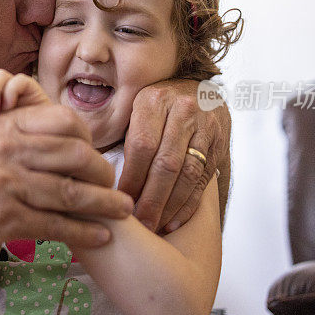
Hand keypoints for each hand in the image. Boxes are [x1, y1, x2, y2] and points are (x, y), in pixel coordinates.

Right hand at [0, 103, 133, 263]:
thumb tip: (31, 138)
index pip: (59, 121)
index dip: (86, 137)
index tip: (97, 154)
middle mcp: (5, 150)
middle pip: (73, 154)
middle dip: (102, 171)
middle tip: (118, 186)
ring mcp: (4, 184)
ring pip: (70, 191)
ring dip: (103, 203)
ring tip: (124, 211)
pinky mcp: (2, 220)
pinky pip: (55, 225)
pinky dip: (83, 232)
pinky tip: (100, 236)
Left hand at [117, 79, 229, 232]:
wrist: (199, 88)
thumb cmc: (156, 105)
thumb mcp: (135, 107)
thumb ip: (121, 135)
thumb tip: (96, 177)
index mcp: (154, 100)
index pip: (142, 146)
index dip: (131, 178)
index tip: (118, 201)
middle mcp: (183, 111)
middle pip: (166, 164)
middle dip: (151, 199)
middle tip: (138, 223)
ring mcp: (205, 128)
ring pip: (188, 175)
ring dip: (170, 206)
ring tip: (154, 226)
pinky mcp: (219, 144)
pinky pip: (203, 180)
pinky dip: (188, 204)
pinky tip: (173, 221)